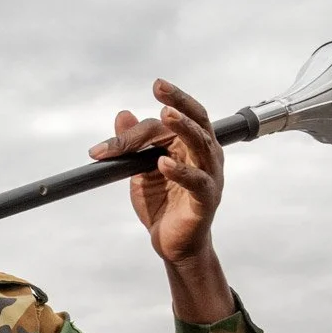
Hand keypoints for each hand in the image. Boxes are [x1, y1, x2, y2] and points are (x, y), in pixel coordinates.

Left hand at [89, 81, 230, 323]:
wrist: (171, 243)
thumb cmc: (161, 204)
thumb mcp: (140, 170)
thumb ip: (134, 144)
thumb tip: (123, 113)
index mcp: (191, 145)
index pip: (173, 121)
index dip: (148, 118)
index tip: (135, 106)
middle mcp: (205, 155)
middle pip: (197, 121)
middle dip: (179, 102)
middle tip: (161, 89)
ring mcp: (209, 176)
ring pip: (201, 145)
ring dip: (183, 128)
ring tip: (167, 116)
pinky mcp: (206, 200)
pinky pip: (197, 182)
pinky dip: (180, 172)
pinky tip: (163, 163)